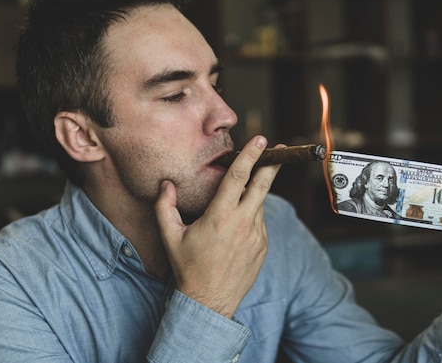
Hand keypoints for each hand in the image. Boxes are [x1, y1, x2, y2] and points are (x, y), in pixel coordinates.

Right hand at [155, 136, 281, 317]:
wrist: (210, 301)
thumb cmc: (187, 267)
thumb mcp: (170, 236)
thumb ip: (164, 207)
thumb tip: (166, 184)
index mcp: (220, 216)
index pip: (239, 177)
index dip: (250, 155)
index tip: (260, 140)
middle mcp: (243, 223)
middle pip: (262, 185)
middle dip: (271, 164)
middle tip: (278, 148)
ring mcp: (257, 236)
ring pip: (259, 204)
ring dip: (253, 196)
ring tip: (235, 203)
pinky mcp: (263, 247)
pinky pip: (260, 223)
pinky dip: (251, 216)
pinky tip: (236, 228)